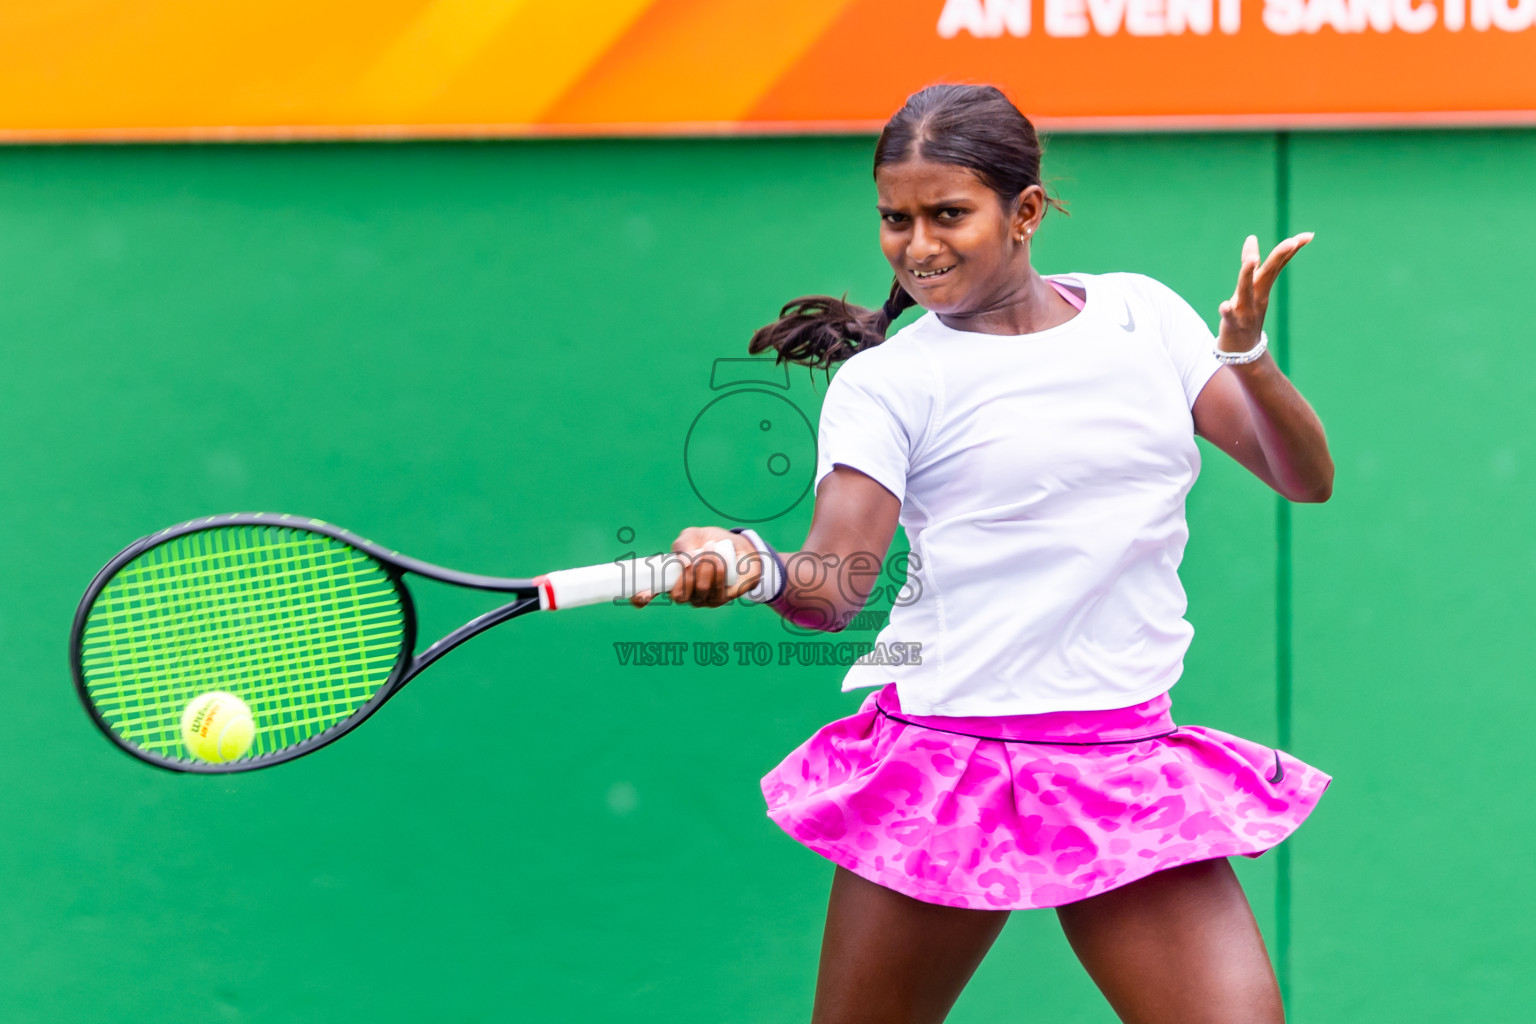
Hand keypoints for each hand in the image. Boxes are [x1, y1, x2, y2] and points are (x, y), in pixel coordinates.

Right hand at [629, 527, 762, 608]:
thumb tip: (683, 562)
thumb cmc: (711, 542)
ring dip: (704, 569)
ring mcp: (702, 599)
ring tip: (710, 550)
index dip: (641, 598)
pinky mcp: (720, 599)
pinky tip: (721, 561)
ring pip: (699, 592)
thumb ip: (682, 544)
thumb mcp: (693, 536)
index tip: (641, 594)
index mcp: (671, 579)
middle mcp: (684, 593)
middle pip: (678, 596)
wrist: (740, 547)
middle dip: (686, 576)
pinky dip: (718, 573)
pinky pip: (716, 592)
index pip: (649, 595)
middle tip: (694, 558)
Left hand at [1217, 232, 1312, 354]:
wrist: (1243, 352)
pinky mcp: (1232, 325)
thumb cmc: (1245, 314)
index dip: (1292, 249)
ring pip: (1246, 291)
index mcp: (1262, 287)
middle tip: (1292, 241)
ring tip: (1252, 259)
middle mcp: (1257, 297)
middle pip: (1268, 274)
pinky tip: (1224, 305)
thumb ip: (1251, 263)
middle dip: (1279, 257)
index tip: (1309, 235)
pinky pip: (1229, 317)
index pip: (1278, 265)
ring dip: (1248, 275)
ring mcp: (1245, 311)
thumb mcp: (1250, 287)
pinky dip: (1227, 311)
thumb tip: (1252, 237)